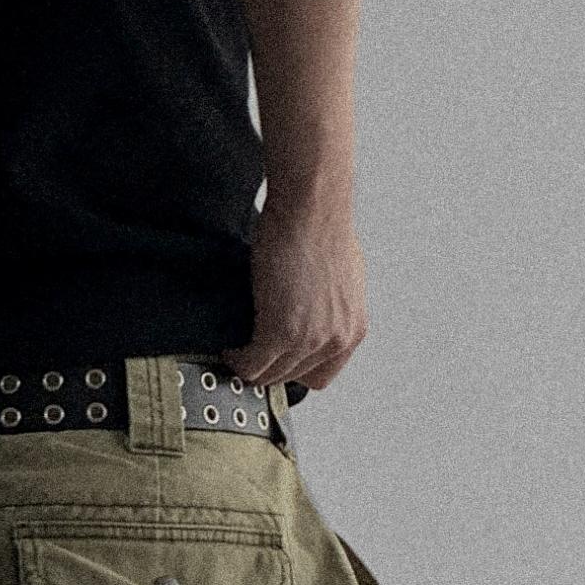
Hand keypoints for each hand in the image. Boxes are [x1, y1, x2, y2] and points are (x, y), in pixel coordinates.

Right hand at [217, 191, 367, 394]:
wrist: (311, 207)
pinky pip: (252, 364)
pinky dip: (238, 361)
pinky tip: (231, 349)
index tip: (276, 364)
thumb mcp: (339, 282)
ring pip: (271, 375)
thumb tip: (307, 321)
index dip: (293, 371)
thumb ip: (328, 312)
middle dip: (269, 369)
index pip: (321, 375)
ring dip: (250, 367)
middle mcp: (337, 339)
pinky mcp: (282, 332)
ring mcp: (310, 339)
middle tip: (249, 357)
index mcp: (353, 329)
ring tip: (238, 353)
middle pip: (293, 377)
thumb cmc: (321, 228)